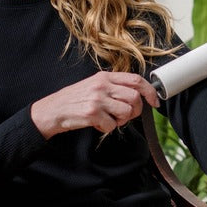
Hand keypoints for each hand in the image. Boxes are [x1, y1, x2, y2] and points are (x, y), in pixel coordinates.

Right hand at [30, 71, 159, 138]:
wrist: (52, 111)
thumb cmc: (74, 100)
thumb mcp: (93, 85)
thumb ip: (113, 87)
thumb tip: (138, 95)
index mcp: (105, 77)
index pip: (136, 79)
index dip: (149, 91)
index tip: (155, 101)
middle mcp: (102, 85)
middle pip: (135, 97)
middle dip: (135, 110)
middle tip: (126, 116)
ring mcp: (97, 99)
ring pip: (127, 112)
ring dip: (121, 120)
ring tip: (109, 119)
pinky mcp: (92, 113)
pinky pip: (112, 125)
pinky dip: (107, 129)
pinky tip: (97, 124)